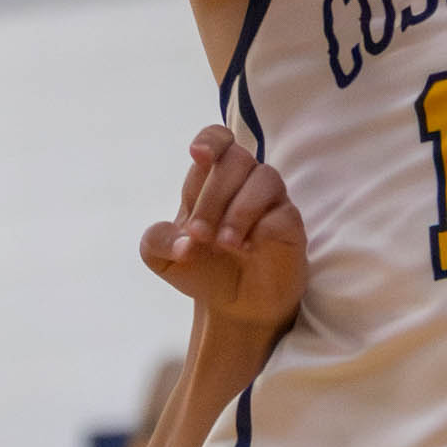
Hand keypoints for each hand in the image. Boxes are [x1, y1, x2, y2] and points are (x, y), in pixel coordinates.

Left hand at [139, 127, 305, 332]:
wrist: (233, 308)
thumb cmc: (202, 269)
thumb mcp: (162, 258)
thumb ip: (156, 240)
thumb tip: (183, 241)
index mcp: (211, 180)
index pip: (219, 139)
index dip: (211, 140)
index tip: (198, 155)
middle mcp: (244, 182)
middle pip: (236, 159)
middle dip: (213, 196)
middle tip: (198, 234)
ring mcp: (271, 201)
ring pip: (265, 177)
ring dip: (240, 210)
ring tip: (225, 243)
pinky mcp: (290, 225)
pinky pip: (283, 212)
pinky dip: (263, 228)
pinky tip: (247, 248)